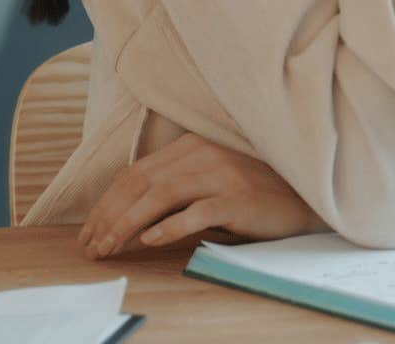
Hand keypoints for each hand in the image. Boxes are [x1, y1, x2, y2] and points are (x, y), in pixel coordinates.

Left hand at [76, 132, 323, 258]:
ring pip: (158, 196)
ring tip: (109, 248)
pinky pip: (195, 213)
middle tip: (90, 247)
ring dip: (126, 224)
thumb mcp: (210, 179)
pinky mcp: (237, 198)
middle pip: (139, 184)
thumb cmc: (254, 192)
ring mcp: (220, 174)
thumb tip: (128, 213)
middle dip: (107, 217)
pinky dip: (168, 226)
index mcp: (191, 146)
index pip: (135, 173)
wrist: (305, 196)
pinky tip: (148, 240)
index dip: (106, 203)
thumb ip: (177, 184)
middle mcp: (202, 154)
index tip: (89, 230)